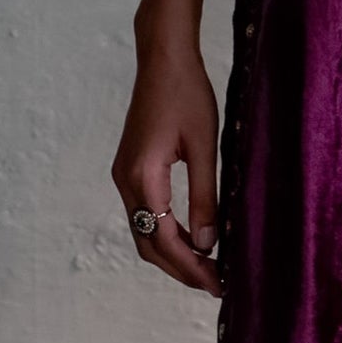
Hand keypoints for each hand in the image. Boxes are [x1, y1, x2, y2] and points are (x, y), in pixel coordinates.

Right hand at [114, 0, 222, 294]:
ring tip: (208, 266)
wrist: (163, 58)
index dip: (190, 267)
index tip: (217, 284)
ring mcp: (124, 176)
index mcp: (143, 177)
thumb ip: (205, 196)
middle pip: (148, 244)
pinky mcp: (130, 169)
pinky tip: (194, 236)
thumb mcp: (205, 146)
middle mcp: (125, 181)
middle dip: (180, 268)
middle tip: (215, 284)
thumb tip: (210, 242)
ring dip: (172, 253)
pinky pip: (145, 213)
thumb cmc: (188, 94)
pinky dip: (166, 232)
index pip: (164, 239)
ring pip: (144, 231)